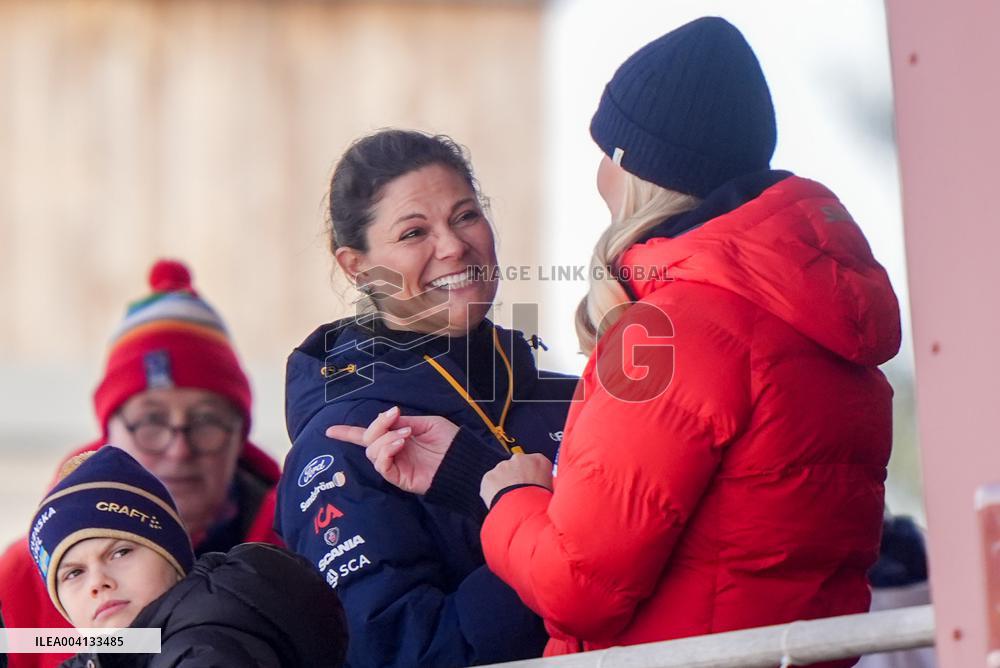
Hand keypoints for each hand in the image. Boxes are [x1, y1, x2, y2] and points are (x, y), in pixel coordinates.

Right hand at [326, 406, 458, 494]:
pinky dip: (386, 450)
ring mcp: (396, 466)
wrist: (464, 461)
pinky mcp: (399, 479)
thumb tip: (386, 419)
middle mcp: (393, 452)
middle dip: (376, 426)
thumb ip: (403, 422)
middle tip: (394, 416)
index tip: (330, 430)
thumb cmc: (450, 442)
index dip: (348, 433)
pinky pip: (382, 465)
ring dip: (385, 438)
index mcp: (398, 438)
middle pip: (367, 441)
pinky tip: (401, 443)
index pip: (369, 436)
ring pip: (372, 452)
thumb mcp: (426, 423)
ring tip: (405, 434)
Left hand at [480, 453, 553, 507]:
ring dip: (505, 484)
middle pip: (517, 467)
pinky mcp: (489, 476)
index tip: (533, 485)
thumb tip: (552, 489)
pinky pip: (490, 483)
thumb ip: (549, 484)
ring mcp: (503, 467)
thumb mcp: (554, 491)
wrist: (524, 511)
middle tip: (522, 495)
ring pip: (502, 474)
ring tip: (512, 501)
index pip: (535, 464)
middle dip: (518, 478)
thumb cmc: (541, 503)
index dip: (534, 476)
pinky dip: (493, 491)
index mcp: (539, 460)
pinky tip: (501, 502)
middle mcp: (520, 459)